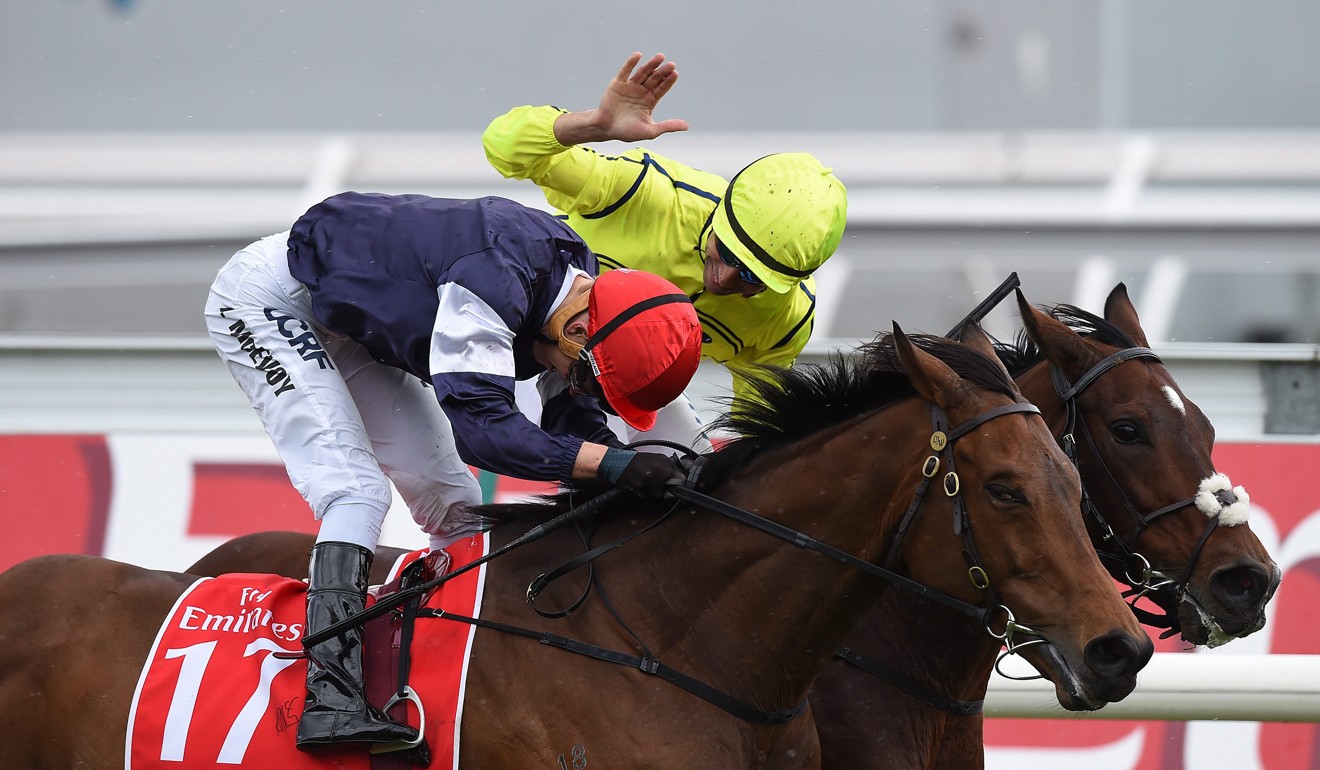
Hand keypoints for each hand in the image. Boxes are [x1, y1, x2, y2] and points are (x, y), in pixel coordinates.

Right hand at [554, 52, 690, 145]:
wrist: (606, 129)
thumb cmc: (627, 132)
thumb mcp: (650, 131)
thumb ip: (668, 126)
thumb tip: (687, 126)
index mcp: (649, 101)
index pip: (661, 88)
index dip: (668, 81)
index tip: (675, 74)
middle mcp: (641, 91)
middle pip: (654, 79)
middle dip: (662, 72)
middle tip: (671, 65)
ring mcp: (630, 86)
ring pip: (642, 73)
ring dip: (651, 65)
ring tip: (660, 57)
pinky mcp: (618, 83)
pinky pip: (625, 71)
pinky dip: (631, 63)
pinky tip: (638, 56)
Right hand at [597, 448, 685, 498]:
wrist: (617, 463)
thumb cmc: (635, 461)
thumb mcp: (654, 459)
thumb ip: (667, 467)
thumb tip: (680, 478)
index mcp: (663, 461)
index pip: (680, 476)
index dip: (678, 482)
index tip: (675, 484)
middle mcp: (658, 469)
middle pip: (669, 488)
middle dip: (664, 488)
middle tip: (656, 483)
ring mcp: (649, 478)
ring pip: (658, 493)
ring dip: (653, 491)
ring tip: (645, 482)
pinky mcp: (641, 487)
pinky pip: (647, 496)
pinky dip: (643, 493)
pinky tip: (638, 485)